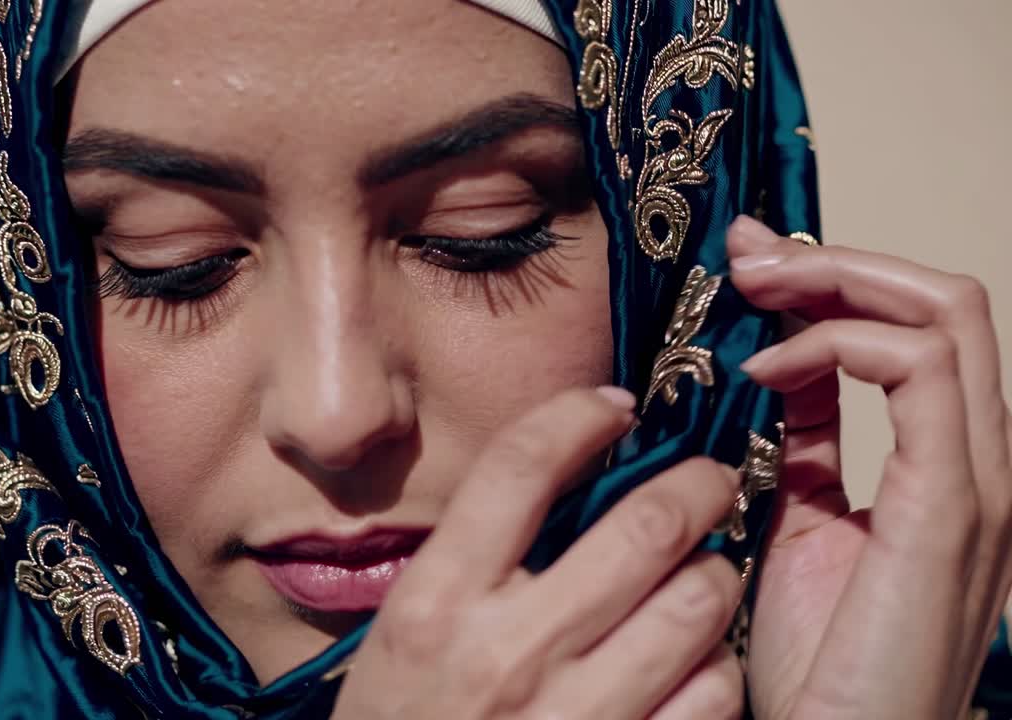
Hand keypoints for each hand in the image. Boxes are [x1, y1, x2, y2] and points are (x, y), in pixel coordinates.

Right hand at [333, 388, 747, 718]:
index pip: (517, 466)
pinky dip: (719, 667)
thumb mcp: (399, 646)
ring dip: (716, 574)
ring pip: (697, 603)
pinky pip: (712, 693)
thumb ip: (463, 572)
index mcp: (433, 607)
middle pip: (642, 525)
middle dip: (695, 485)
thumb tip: (552, 489)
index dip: (577, 415)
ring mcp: (572, 719)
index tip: (611, 407)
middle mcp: (503, 654)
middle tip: (706, 480)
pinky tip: (700, 663)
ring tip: (707, 572)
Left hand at [727, 216, 1011, 718]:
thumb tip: (770, 370)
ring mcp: (977, 482)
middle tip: (748, 256)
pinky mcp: (953, 508)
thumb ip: (802, 448)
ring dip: (838, 280)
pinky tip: (765, 373)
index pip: (911, 331)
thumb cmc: (820, 664)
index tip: (747, 263)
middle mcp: (974, 462)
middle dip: (837, 260)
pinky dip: (840, 346)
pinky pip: (923, 374)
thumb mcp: (798, 526)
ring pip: (945, 316)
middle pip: (940, 302)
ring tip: (751, 292)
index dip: (832, 280)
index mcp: (940, 465)